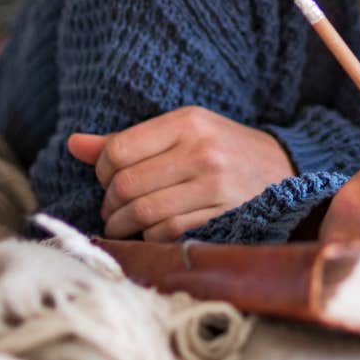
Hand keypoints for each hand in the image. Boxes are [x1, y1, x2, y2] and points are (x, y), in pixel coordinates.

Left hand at [67, 106, 295, 241]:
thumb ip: (127, 141)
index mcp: (187, 122)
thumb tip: (74, 145)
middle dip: (110, 203)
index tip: (109, 180)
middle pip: (126, 185)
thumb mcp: (182, 133)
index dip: (102, 171)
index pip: (118, 150)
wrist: (285, 170)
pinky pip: (167, 233)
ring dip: (123, 225)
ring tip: (124, 224)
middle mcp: (201, 150)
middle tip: (113, 209)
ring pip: (143, 213)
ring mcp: (215, 185)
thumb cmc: (222, 150)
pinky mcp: (223, 215)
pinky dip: (149, 237)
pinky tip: (151, 232)